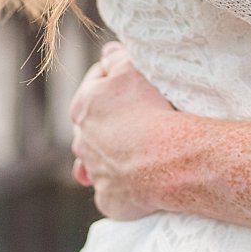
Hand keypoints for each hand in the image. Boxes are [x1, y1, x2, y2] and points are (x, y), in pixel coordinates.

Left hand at [69, 41, 177, 220]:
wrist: (168, 160)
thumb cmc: (151, 110)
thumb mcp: (132, 69)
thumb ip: (116, 56)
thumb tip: (107, 51)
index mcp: (84, 106)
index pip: (94, 84)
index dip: (113, 78)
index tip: (133, 78)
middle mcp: (82, 141)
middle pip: (94, 125)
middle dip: (111, 120)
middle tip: (140, 114)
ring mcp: (95, 173)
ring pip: (100, 160)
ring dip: (113, 154)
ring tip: (139, 149)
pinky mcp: (109, 199)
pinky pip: (113, 191)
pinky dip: (123, 186)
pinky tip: (139, 180)